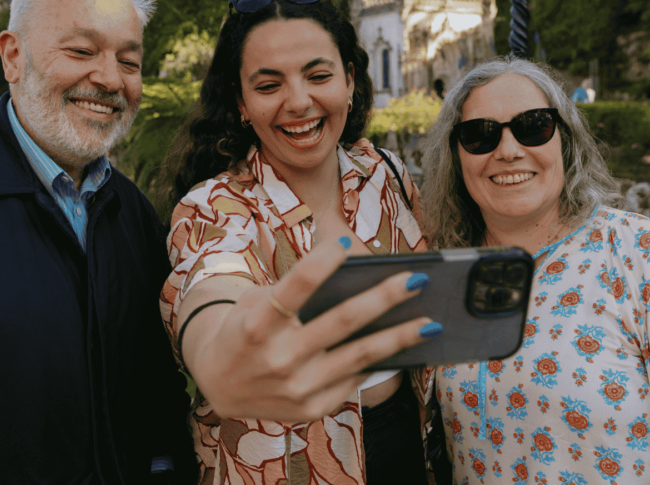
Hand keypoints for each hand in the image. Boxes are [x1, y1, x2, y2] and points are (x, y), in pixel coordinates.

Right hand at [178, 238, 438, 422]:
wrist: (217, 384)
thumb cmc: (245, 330)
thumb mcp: (253, 303)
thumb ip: (293, 292)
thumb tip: (355, 278)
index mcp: (258, 324)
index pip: (293, 288)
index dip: (319, 264)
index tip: (346, 241)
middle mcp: (278, 357)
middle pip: (341, 321)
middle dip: (384, 298)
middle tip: (418, 279)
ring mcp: (297, 387)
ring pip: (360, 356)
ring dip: (399, 336)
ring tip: (431, 322)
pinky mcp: (311, 408)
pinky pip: (353, 380)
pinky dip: (380, 362)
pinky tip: (403, 347)